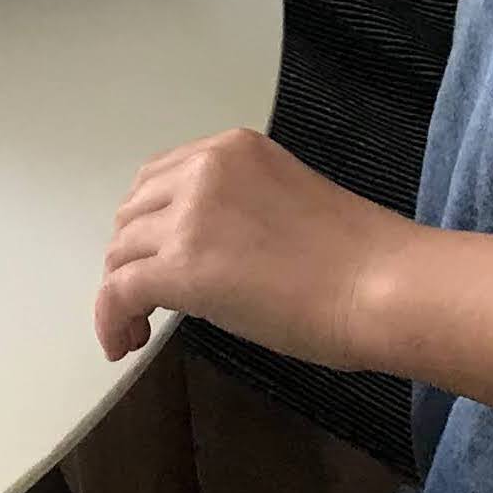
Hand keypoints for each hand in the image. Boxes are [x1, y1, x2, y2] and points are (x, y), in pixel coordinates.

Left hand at [95, 129, 418, 366]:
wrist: (382, 286)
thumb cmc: (359, 259)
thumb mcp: (285, 205)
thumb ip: (237, 211)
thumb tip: (207, 253)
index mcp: (234, 149)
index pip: (161, 178)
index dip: (150, 224)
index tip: (159, 260)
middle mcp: (204, 169)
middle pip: (133, 213)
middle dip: (134, 256)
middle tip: (149, 300)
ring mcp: (190, 216)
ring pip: (120, 252)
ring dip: (122, 290)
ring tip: (138, 328)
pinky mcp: (181, 267)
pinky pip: (117, 291)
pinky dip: (109, 319)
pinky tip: (123, 344)